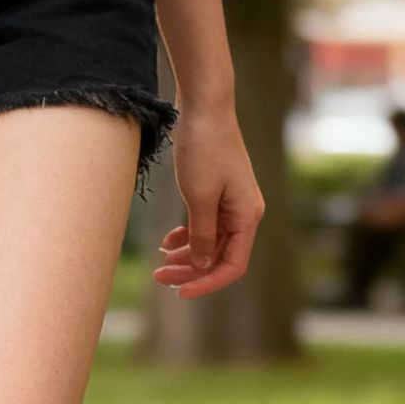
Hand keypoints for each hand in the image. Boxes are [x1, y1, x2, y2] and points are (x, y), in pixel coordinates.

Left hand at [153, 103, 263, 298]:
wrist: (204, 110)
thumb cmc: (204, 150)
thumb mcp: (199, 197)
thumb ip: (201, 234)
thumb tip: (200, 265)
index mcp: (247, 216)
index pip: (232, 265)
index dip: (207, 283)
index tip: (179, 293)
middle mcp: (244, 213)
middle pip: (219, 257)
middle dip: (189, 271)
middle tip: (156, 278)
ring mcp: (231, 204)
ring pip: (209, 243)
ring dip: (185, 257)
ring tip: (158, 264)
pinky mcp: (217, 194)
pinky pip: (204, 227)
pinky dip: (186, 237)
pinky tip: (166, 243)